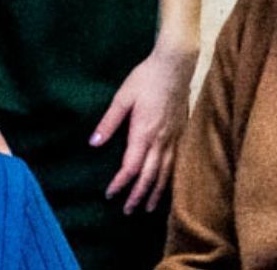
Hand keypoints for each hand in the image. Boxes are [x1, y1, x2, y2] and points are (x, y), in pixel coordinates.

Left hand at [91, 43, 196, 212]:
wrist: (176, 65)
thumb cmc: (146, 78)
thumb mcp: (122, 97)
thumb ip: (109, 122)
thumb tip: (94, 143)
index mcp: (143, 132)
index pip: (131, 167)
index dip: (120, 183)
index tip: (110, 194)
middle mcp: (160, 139)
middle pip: (149, 176)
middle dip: (138, 196)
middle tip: (128, 211)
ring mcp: (173, 137)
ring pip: (165, 173)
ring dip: (156, 192)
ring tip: (149, 208)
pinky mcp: (181, 132)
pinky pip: (176, 163)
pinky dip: (170, 179)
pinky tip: (167, 185)